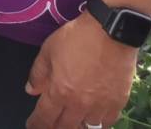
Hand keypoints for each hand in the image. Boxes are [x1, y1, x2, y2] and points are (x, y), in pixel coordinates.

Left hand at [24, 13, 138, 128]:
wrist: (110, 32)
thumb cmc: (76, 38)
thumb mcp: (48, 50)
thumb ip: (38, 73)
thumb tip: (31, 90)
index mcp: (60, 92)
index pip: (44, 117)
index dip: (36, 124)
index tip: (32, 126)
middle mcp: (80, 104)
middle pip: (65, 127)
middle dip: (54, 127)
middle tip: (50, 124)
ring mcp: (101, 105)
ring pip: (87, 127)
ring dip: (77, 126)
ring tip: (71, 121)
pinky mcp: (118, 102)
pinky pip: (107, 122)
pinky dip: (98, 122)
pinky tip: (93, 118)